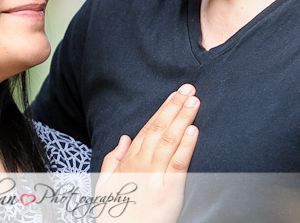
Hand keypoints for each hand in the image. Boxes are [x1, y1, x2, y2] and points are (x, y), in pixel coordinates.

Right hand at [95, 84, 198, 222]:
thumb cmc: (114, 214)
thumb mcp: (105, 185)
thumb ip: (113, 159)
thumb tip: (124, 138)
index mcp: (129, 161)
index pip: (148, 128)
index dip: (163, 109)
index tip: (175, 95)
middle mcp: (141, 165)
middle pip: (160, 129)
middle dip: (175, 107)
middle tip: (189, 89)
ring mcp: (155, 177)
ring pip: (169, 141)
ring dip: (182, 119)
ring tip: (193, 101)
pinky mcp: (168, 192)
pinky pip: (178, 165)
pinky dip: (186, 146)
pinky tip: (194, 131)